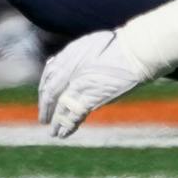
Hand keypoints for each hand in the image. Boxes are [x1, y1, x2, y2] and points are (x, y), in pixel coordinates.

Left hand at [37, 31, 153, 136]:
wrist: (134, 52)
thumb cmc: (121, 45)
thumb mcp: (94, 43)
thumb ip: (81, 54)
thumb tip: (77, 64)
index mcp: (68, 56)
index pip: (49, 73)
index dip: (44, 87)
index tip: (44, 95)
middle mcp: (69, 71)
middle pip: (50, 92)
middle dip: (46, 107)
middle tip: (43, 118)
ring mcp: (79, 85)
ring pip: (60, 107)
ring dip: (56, 121)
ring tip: (53, 132)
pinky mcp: (90, 98)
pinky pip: (73, 116)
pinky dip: (67, 126)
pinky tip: (63, 134)